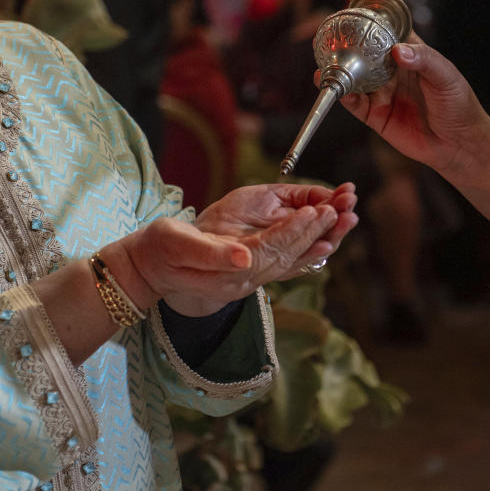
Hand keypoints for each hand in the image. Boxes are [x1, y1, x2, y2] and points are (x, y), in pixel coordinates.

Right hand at [114, 183, 356, 316]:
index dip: (296, 230)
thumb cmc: (157, 250)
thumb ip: (209, 252)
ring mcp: (247, 281)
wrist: (146, 269)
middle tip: (343, 208)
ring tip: (342, 218)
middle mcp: (244, 282)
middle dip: (318, 232)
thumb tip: (245, 258)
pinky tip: (322, 239)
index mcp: (228, 273)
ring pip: (291, 260)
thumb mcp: (176, 245)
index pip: (272, 250)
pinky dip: (306, 249)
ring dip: (318, 239)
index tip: (318, 210)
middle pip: (289, 256)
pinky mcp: (247, 274)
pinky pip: (283, 263)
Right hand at [337, 0, 489, 173]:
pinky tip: (332, 85)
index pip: (387, 23)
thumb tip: (398, 51)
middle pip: (362, 47)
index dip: (369, 5)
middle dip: (343, 35)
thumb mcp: (446, 77)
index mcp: (410, 51)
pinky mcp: (375, 115)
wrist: (460, 145)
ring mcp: (381, 91)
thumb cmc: (459, 105)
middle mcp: (391, 69)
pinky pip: (353, 103)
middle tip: (327, 26)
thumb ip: (424, 61)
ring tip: (322, 56)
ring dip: (336, 65)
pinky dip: (341, 94)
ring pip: (353, 74)